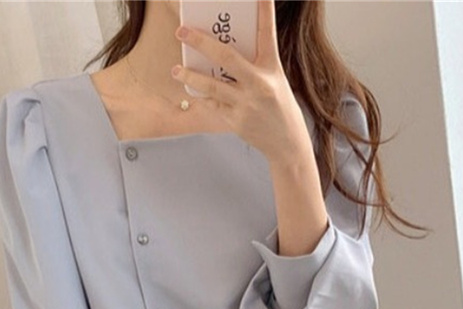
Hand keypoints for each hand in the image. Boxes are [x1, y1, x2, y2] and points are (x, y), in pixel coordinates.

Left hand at [171, 0, 310, 165]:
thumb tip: (220, 54)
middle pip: (226, 56)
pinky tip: (191, 90)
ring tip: (176, 70)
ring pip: (211, 85)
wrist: (286, 142)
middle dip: (201, 42)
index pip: (267, 32)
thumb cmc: (278, 106)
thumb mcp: (273, 80)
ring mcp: (246, 103)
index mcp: (271, 67)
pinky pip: (212, 104)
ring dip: (190, 76)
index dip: (264, 10)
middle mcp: (259, 83)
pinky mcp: (236, 121)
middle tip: (182, 32)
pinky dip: (201, 96)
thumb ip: (251, 66)